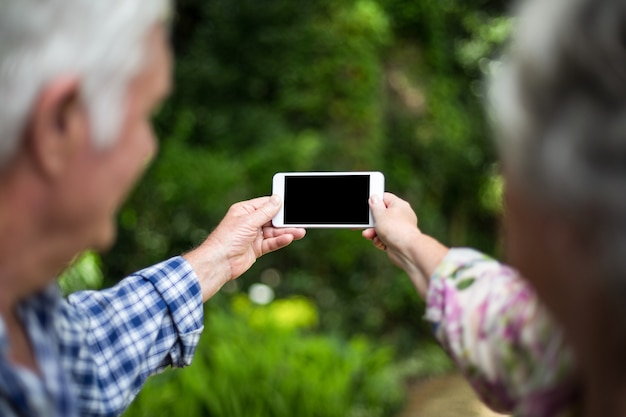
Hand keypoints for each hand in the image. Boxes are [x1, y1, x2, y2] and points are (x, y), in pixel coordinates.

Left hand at [184, 195, 305, 300]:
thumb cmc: (227, 239)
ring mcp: (253, 236)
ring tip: (300, 231)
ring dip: (286, 232)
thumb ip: (266, 211)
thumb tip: (277, 199)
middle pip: (272, 219)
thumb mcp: (249, 221)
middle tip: (300, 219)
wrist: (219, 263)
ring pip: (274, 232)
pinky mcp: (256, 248)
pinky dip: (280, 241)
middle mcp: (249, 222)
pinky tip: (289, 238)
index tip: (293, 202)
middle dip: (285, 220)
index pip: (265, 204)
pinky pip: (271, 243)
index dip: (279, 203)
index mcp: (244, 211)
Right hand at [362, 192, 447, 296]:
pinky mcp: (397, 240)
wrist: (406, 250)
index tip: (367, 207)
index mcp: (399, 205)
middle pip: (381, 215)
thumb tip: (374, 197)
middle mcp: (400, 215)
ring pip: (381, 228)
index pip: (385, 198)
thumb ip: (375, 205)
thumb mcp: (380, 214)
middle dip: (372, 222)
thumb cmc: (395, 229)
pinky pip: (384, 238)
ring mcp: (399, 228)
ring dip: (374, 233)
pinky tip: (380, 243)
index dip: (375, 202)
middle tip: (366, 225)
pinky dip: (380, 240)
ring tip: (369, 235)